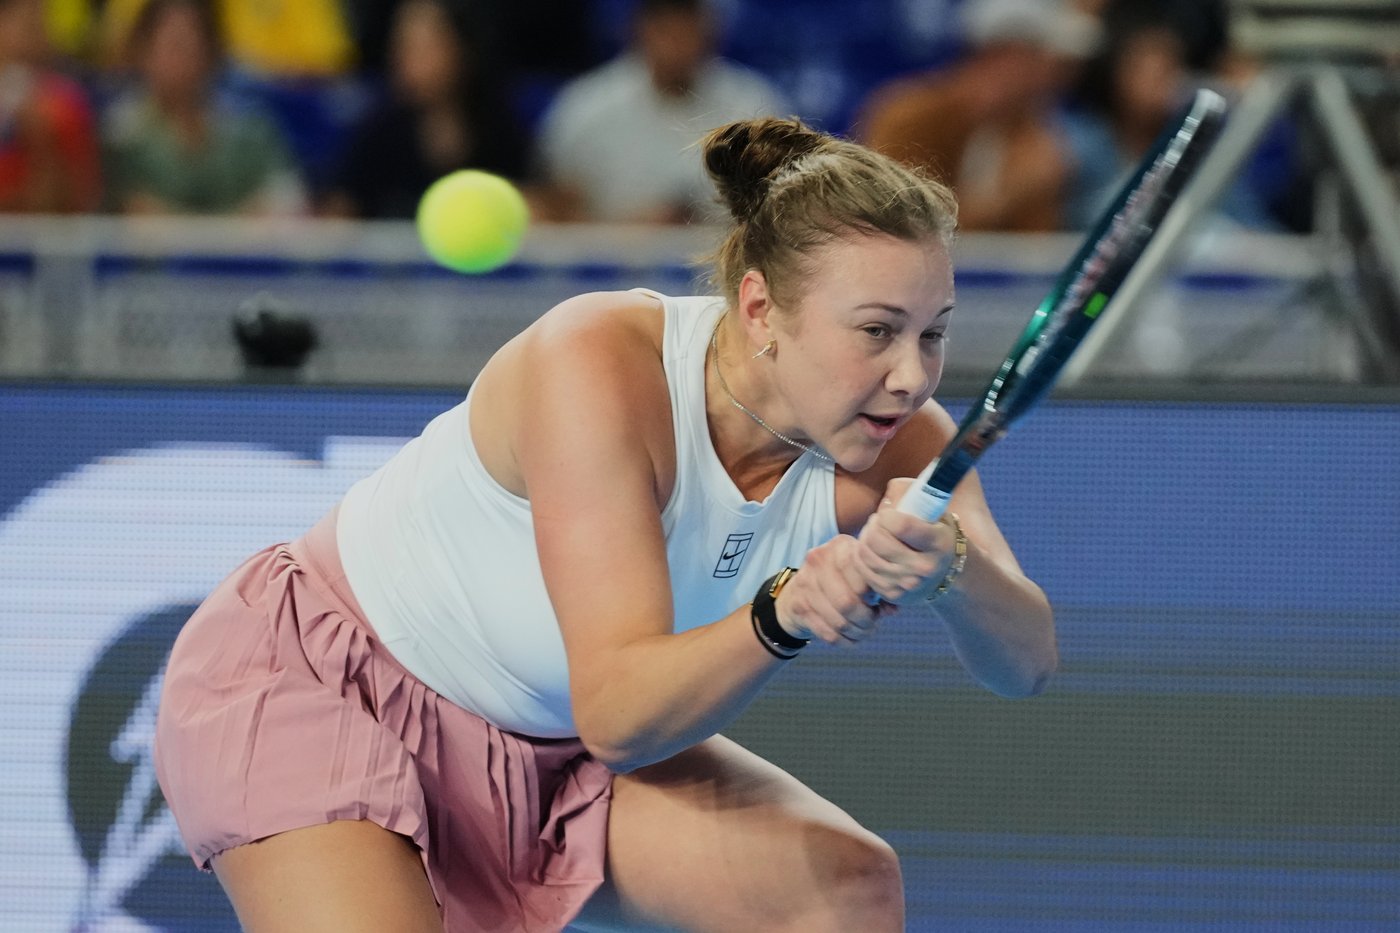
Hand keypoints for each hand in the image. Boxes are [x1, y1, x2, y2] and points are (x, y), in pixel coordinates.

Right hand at [776, 535, 891, 646]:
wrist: (798, 592)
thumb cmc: (841, 582)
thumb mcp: (860, 576)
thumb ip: (880, 588)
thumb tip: (892, 609)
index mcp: (840, 546)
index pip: (861, 573)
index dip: (874, 594)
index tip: (878, 604)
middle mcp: (818, 560)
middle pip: (848, 602)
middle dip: (866, 620)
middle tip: (872, 623)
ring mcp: (805, 583)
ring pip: (839, 621)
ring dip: (857, 632)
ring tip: (864, 631)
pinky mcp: (797, 606)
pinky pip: (828, 633)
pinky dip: (844, 641)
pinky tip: (850, 637)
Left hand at [856, 478, 960, 605]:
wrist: (949, 571)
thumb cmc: (936, 531)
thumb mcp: (933, 508)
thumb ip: (909, 495)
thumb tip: (886, 503)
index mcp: (938, 542)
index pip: (899, 525)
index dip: (886, 515)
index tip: (889, 513)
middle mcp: (924, 567)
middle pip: (878, 541)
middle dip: (873, 526)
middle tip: (879, 522)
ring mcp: (908, 584)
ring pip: (866, 555)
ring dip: (865, 539)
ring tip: (875, 534)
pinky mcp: (893, 594)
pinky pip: (863, 571)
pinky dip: (862, 557)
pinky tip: (872, 550)